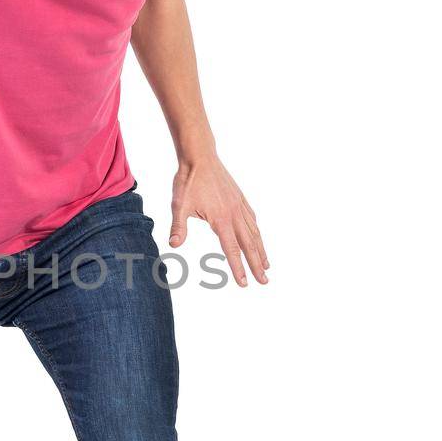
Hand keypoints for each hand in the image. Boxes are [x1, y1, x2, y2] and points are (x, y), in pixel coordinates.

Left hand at [169, 155, 268, 285]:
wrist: (199, 157)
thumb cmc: (188, 181)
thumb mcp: (179, 205)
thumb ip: (178, 227)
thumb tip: (174, 245)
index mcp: (221, 219)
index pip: (231, 249)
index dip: (238, 268)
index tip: (244, 283)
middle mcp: (234, 214)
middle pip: (249, 245)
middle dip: (256, 264)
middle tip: (265, 281)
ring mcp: (239, 206)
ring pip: (254, 232)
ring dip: (261, 250)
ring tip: (267, 265)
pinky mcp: (239, 198)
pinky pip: (252, 218)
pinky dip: (257, 231)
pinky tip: (258, 237)